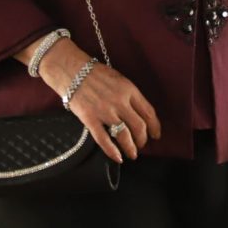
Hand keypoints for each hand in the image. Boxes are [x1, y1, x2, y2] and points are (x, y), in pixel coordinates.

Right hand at [37, 40, 160, 162]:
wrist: (71, 69)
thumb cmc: (95, 73)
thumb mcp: (118, 78)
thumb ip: (129, 95)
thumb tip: (138, 113)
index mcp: (129, 89)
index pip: (148, 112)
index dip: (155, 126)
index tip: (156, 135)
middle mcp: (120, 101)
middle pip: (139, 126)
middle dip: (142, 140)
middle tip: (141, 145)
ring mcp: (105, 111)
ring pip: (124, 135)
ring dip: (131, 148)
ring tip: (132, 154)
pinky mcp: (90, 119)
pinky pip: (104, 139)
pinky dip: (112, 151)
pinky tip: (118, 158)